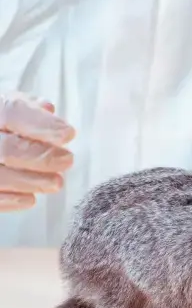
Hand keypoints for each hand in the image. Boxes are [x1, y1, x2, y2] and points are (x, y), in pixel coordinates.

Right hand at [0, 92, 74, 211]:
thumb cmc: (1, 126)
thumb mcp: (8, 106)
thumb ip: (29, 108)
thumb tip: (46, 108)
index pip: (12, 112)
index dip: (42, 124)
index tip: (68, 134)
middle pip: (8, 148)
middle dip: (42, 156)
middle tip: (67, 160)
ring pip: (0, 176)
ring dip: (32, 181)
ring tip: (56, 182)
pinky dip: (11, 200)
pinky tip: (30, 199)